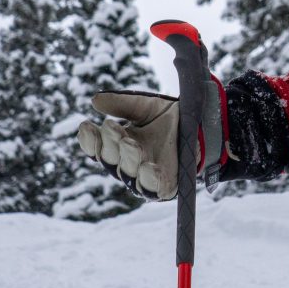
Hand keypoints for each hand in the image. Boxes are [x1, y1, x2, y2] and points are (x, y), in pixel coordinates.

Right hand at [75, 85, 224, 200]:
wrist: (202, 124)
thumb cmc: (170, 118)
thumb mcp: (145, 107)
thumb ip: (122, 104)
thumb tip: (95, 100)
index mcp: (118, 145)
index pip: (96, 147)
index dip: (89, 139)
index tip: (86, 125)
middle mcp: (127, 163)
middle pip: (110, 160)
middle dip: (110, 144)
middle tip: (112, 127)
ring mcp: (145, 176)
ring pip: (129, 173)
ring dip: (128, 158)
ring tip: (130, 143)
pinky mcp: (165, 186)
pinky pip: (154, 187)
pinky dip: (150, 178)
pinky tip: (148, 167)